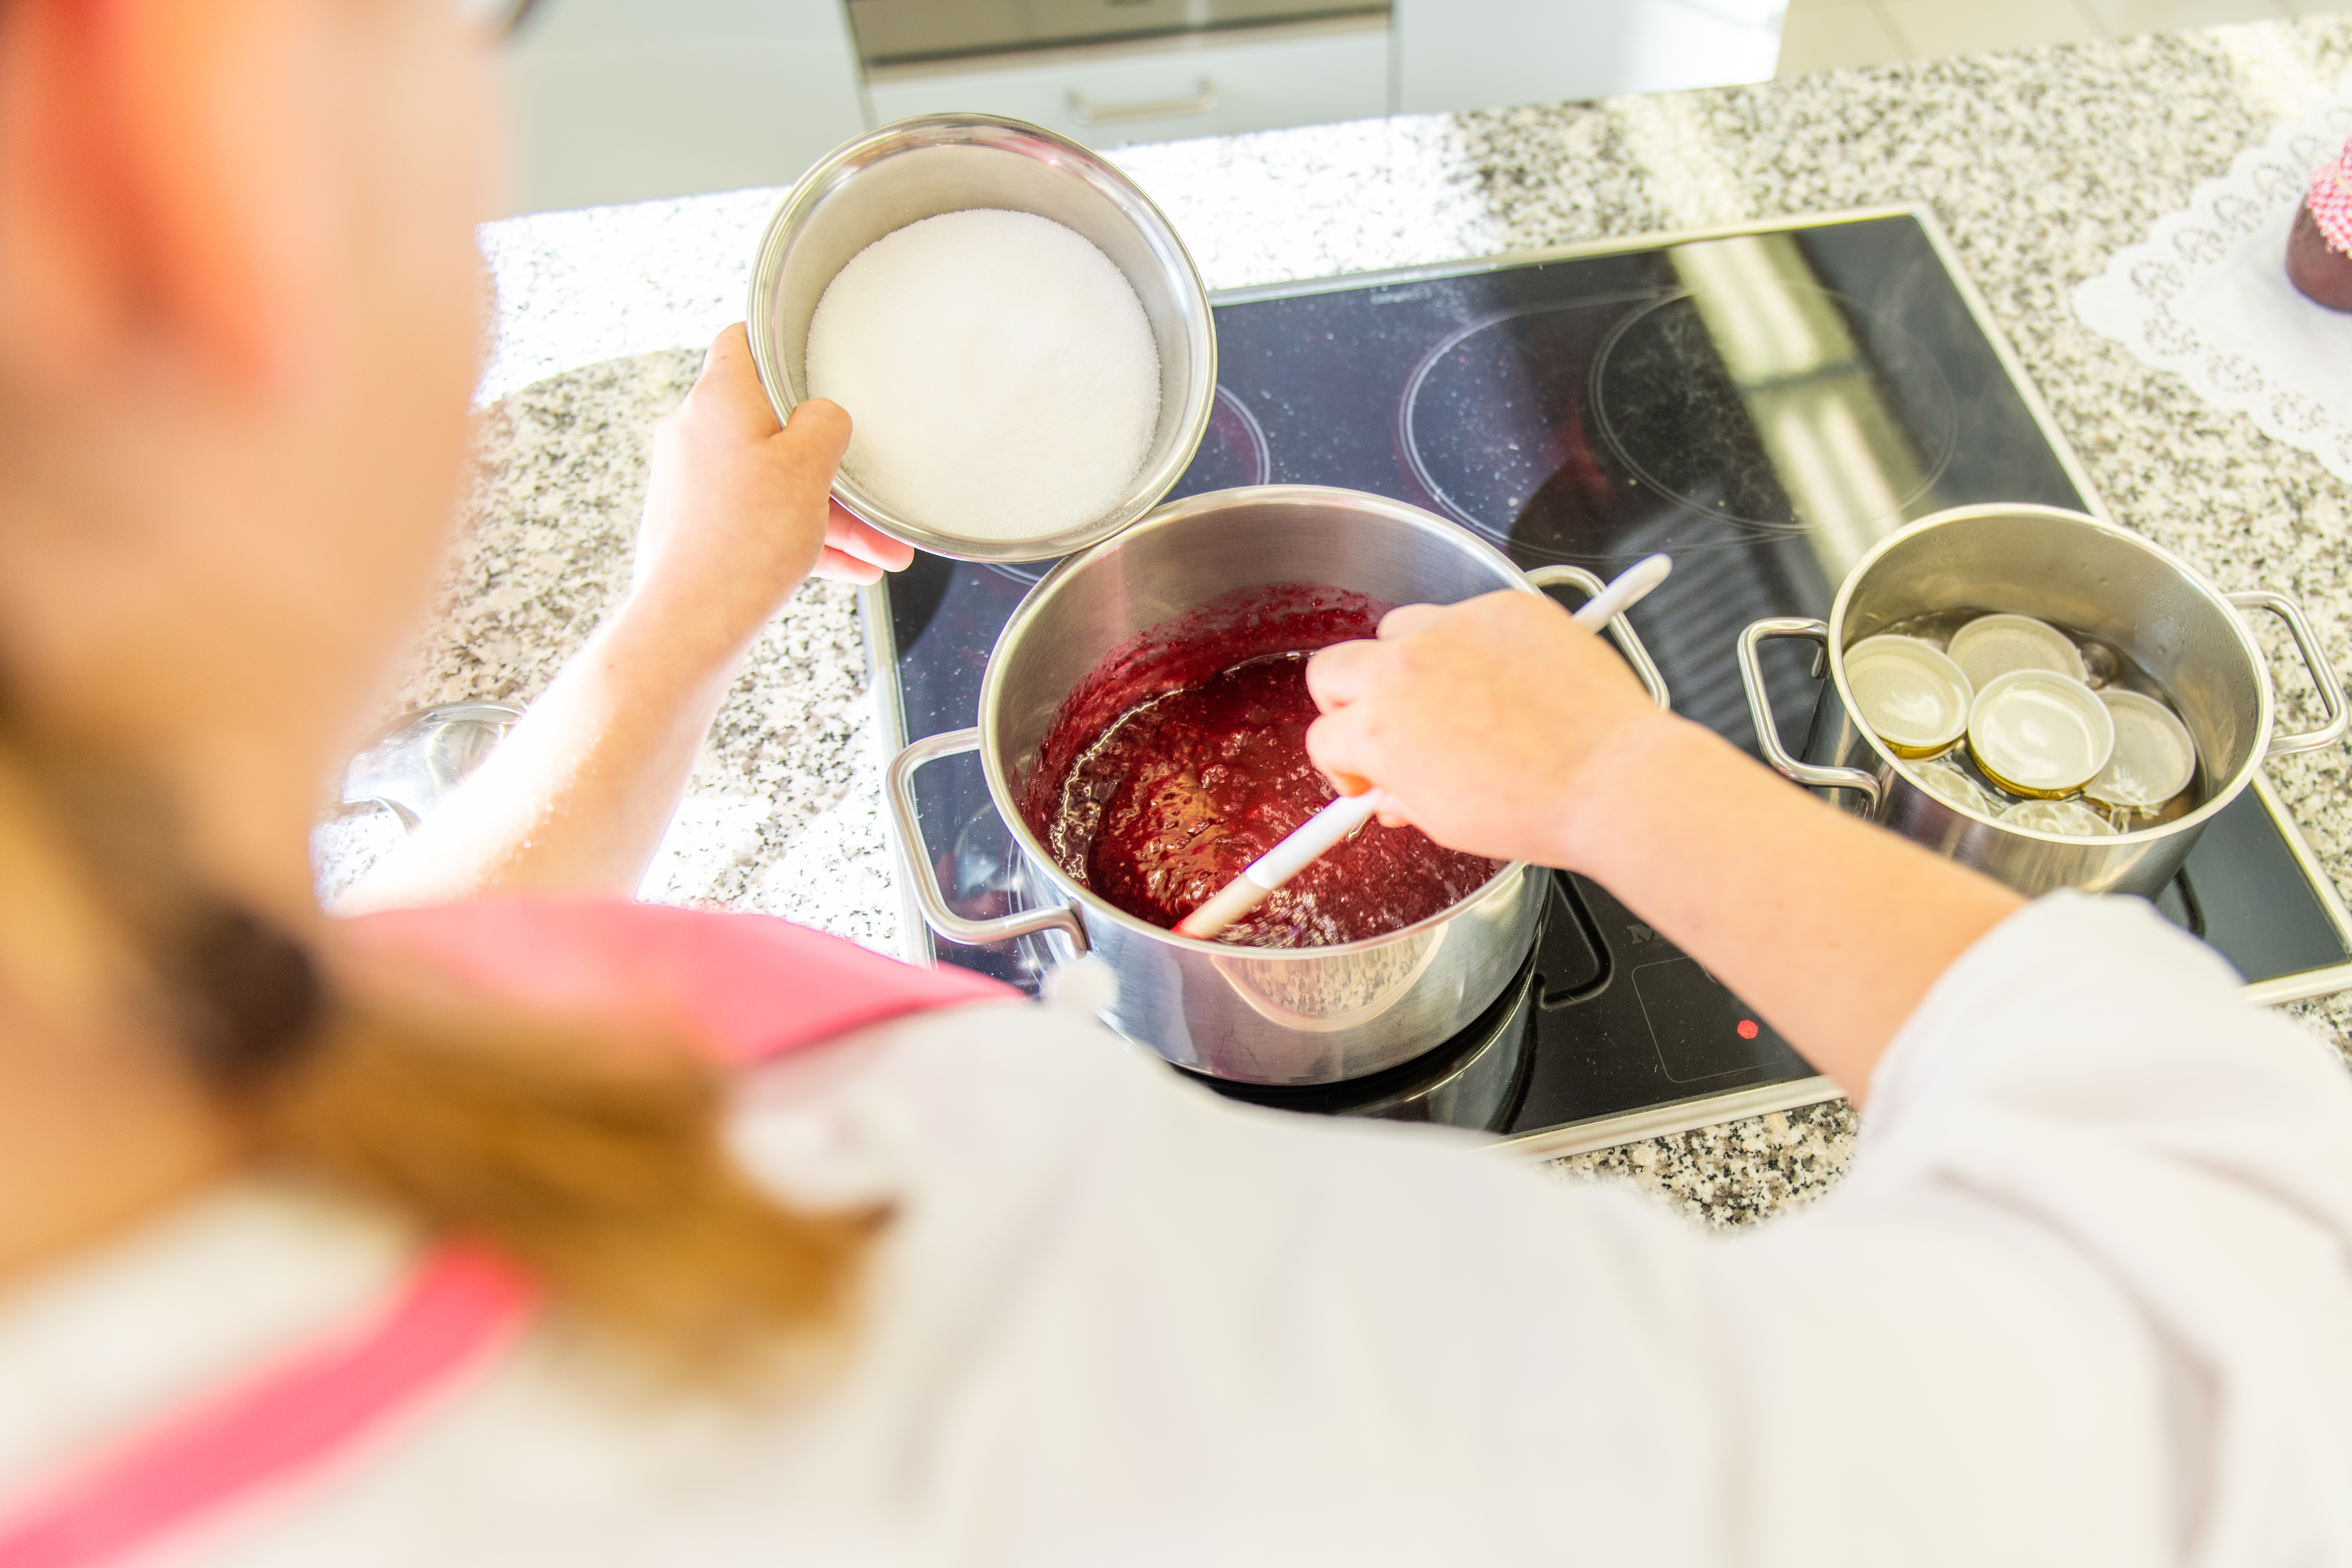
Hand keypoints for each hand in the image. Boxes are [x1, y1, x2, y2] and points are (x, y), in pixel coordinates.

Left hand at [629, 323, 913, 653]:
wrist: (692, 622)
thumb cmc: (742, 540)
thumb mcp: (808, 465)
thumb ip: (826, 424)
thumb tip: (824, 417)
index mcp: (718, 399)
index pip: (741, 344)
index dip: (778, 349)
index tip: (810, 363)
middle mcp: (695, 434)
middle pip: (773, 430)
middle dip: (831, 469)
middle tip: (872, 499)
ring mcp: (691, 484)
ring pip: (772, 484)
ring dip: (830, 516)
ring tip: (881, 552)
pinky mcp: (694, 528)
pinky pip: (757, 521)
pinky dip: (800, 539)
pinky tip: (850, 568)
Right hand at [1304, 590, 1677, 868]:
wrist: (1614, 781)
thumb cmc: (1539, 808)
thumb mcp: (1447, 821)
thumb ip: (1403, 796)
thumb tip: (1391, 789)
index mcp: (1380, 730)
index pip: (1325, 737)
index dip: (1343, 764)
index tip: (1367, 777)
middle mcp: (1406, 669)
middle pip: (1334, 668)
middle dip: (1348, 700)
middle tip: (1385, 727)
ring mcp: (1454, 629)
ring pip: (1398, 629)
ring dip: (1409, 662)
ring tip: (1451, 697)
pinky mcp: (1503, 608)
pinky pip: (1466, 615)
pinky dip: (1475, 643)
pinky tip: (1505, 680)